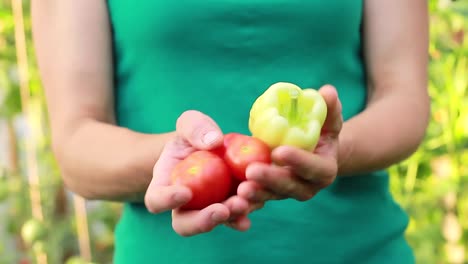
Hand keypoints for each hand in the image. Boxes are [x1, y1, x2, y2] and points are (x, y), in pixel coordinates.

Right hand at [144, 110, 262, 235]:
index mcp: (165, 185)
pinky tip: (258, 204)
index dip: (167, 200)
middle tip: (221, 210)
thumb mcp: (190, 123)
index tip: (185, 192)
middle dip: (203, 220)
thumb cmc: (193, 134)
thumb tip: (213, 142)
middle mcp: (184, 205)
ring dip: (230, 216)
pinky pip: (237, 214)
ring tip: (244, 202)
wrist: (213, 144)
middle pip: (185, 224)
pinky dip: (247, 211)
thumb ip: (195, 128)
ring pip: (215, 221)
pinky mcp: (230, 206)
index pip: (156, 199)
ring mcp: (208, 208)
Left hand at [238, 85, 342, 202]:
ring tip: (240, 189)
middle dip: (270, 180)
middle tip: (251, 171)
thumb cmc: (321, 132)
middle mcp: (308, 187)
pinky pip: (258, 199)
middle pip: (290, 186)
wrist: (312, 152)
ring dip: (256, 193)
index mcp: (324, 170)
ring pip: (271, 196)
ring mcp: (288, 193)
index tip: (279, 151)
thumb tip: (327, 91)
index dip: (298, 161)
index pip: (313, 168)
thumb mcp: (328, 120)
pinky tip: (232, 198)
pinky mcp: (270, 194)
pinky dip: (246, 201)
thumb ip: (330, 108)